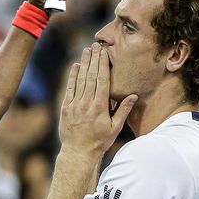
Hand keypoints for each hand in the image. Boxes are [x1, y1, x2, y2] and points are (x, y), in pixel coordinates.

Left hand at [59, 43, 136, 157]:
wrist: (78, 152)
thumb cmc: (99, 141)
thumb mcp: (115, 128)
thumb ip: (123, 111)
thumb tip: (133, 95)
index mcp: (100, 108)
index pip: (102, 81)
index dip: (103, 65)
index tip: (104, 53)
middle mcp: (86, 104)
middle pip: (91, 77)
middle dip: (94, 59)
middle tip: (97, 45)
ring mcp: (74, 105)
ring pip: (79, 80)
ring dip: (83, 64)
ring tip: (87, 50)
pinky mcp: (65, 108)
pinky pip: (69, 89)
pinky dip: (72, 76)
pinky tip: (75, 66)